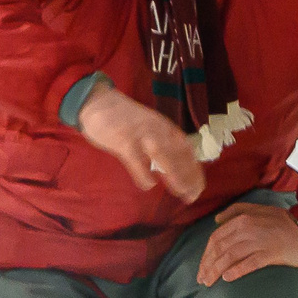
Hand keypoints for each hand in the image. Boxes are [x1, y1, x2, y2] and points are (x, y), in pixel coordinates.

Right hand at [77, 85, 202, 201]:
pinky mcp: (123, 139)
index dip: (194, 169)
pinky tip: (149, 184)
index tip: (199, 187)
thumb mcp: (149, 128)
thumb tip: (174, 169)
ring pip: (163, 154)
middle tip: (194, 195)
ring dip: (174, 173)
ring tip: (181, 191)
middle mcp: (157, 129)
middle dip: (188, 175)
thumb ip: (161, 144)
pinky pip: (136, 159)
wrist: (99, 102)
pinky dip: (144, 172)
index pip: (186, 150)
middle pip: (178, 153)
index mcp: (165, 127)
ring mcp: (141, 134)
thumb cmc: (125, 120)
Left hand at [195, 202, 297, 285]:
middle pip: (220, 248)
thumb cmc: (284, 222)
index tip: (201, 267)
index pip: (216, 238)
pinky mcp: (271, 253)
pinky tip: (228, 278)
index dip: (206, 254)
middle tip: (201, 279)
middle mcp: (248, 228)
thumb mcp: (259, 209)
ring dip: (216, 270)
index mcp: (243, 218)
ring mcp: (260, 240)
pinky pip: (250, 263)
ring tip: (209, 282)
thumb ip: (237, 210)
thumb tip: (217, 220)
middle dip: (207, 265)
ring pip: (230, 256)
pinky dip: (237, 270)